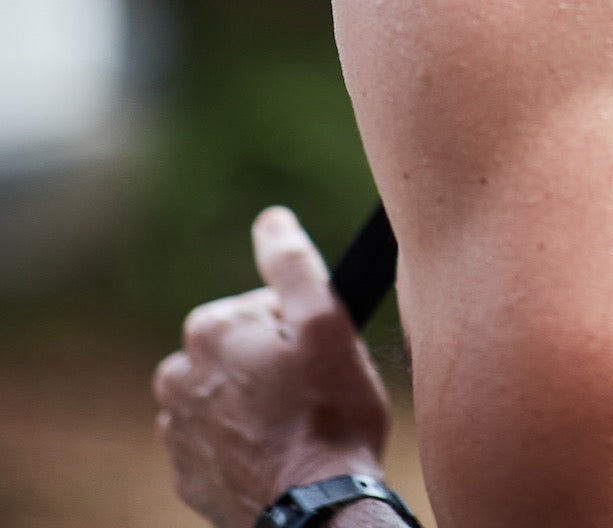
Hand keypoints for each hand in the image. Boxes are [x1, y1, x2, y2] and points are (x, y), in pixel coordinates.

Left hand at [154, 206, 390, 527]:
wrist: (318, 507)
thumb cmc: (330, 412)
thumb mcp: (326, 323)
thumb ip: (293, 263)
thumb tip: (272, 218)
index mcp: (210, 330)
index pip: (260, 308)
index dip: (298, 328)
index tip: (316, 357)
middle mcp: (178, 374)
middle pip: (240, 348)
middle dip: (272, 362)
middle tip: (311, 390)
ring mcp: (178, 429)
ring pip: (227, 391)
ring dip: (256, 399)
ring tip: (296, 422)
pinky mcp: (186, 472)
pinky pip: (217, 437)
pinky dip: (243, 439)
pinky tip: (276, 450)